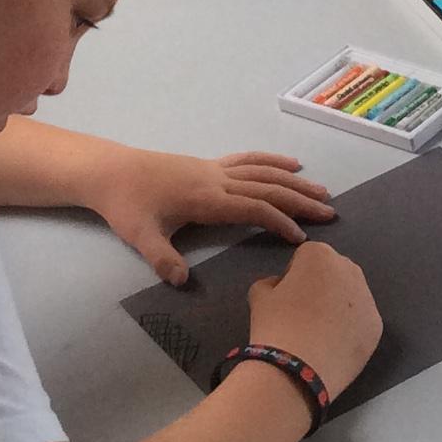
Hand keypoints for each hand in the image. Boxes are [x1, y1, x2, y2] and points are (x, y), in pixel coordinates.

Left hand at [90, 146, 336, 286]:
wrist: (112, 172)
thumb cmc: (127, 206)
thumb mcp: (140, 237)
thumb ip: (162, 259)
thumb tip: (182, 281)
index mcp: (207, 199)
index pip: (254, 208)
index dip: (280, 221)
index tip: (301, 238)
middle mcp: (218, 180)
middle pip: (268, 188)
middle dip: (300, 201)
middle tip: (329, 213)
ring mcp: (215, 169)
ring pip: (264, 172)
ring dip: (294, 181)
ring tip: (321, 191)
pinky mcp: (210, 165)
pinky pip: (249, 160)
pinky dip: (273, 161)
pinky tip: (290, 164)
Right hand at [249, 243, 380, 403]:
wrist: (297, 369)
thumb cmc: (275, 326)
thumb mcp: (259, 296)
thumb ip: (270, 282)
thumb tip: (279, 286)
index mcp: (320, 255)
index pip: (306, 256)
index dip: (294, 275)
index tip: (287, 297)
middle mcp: (350, 270)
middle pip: (334, 272)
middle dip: (321, 286)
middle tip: (303, 314)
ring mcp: (368, 298)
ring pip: (351, 296)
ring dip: (338, 307)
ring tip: (319, 333)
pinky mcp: (377, 326)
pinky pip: (361, 321)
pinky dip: (350, 330)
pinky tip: (333, 346)